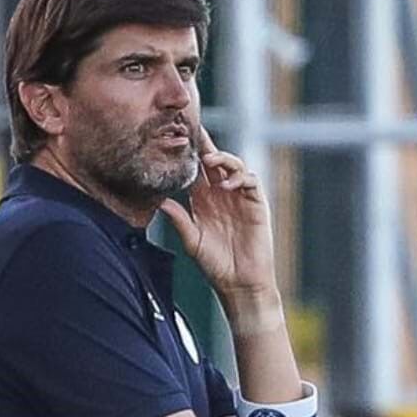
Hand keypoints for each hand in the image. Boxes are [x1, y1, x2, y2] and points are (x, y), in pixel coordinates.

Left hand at [159, 127, 276, 299]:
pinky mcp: (257, 205)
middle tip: (194, 132)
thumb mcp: (192, 241)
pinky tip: (227, 185)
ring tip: (209, 161)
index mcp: (204, 200)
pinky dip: (240, 178)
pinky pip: (251, 182)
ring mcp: (241, 198)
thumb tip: (160, 201)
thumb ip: (178, 219)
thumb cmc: (216, 266)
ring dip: (223, 159)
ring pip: (234, 166)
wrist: (240, 284)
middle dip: (206, 145)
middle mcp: (222, 195)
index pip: (196, 170)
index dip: (189, 154)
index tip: (177, 138)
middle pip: (215, 161)